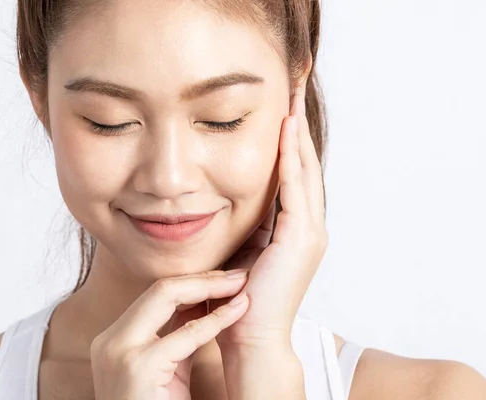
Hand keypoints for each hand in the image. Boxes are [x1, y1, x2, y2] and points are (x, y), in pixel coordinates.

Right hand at [90, 269, 250, 399]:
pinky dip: (215, 319)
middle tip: (238, 274)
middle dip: (203, 277)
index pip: (154, 297)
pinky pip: (184, 334)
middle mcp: (110, 341)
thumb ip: (175, 340)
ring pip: (166, 296)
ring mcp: (119, 352)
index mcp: (114, 340)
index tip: (223, 280)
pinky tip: (238, 310)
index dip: (193, 284)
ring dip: (210, 286)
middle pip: (159, 289)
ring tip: (241, 283)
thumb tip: (202, 306)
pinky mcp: (138, 367)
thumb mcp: (166, 371)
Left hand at [212, 91, 327, 350]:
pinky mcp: (301, 237)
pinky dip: (292, 157)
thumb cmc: (240, 298)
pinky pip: (296, 187)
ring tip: (291, 98)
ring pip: (305, 170)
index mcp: (294, 230)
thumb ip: (246, 225)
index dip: (289, 143)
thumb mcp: (243, 250)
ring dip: (297, 134)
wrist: (249, 336)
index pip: (293, 176)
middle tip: (293, 90)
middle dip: (298, 128)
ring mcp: (310, 232)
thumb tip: (226, 199)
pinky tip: (285, 129)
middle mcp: (308, 227)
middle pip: (305, 166)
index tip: (280, 111)